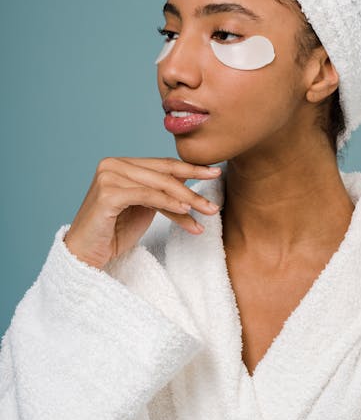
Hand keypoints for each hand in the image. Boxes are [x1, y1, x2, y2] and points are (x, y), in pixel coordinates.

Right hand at [63, 156, 221, 268]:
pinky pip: (147, 196)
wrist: (85, 255)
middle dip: (194, 183)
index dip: (190, 168)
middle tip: (216, 190)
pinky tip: (185, 212)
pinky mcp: (108, 194)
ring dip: (187, 199)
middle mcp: (113, 164)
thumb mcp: (144, 208)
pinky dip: (169, 203)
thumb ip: (161, 192)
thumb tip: (190, 184)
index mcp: (121, 164)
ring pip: (159, 184)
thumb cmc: (113, 232)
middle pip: (163, 172)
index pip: (162, 164)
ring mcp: (108, 177)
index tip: (214, 172)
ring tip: (207, 211)